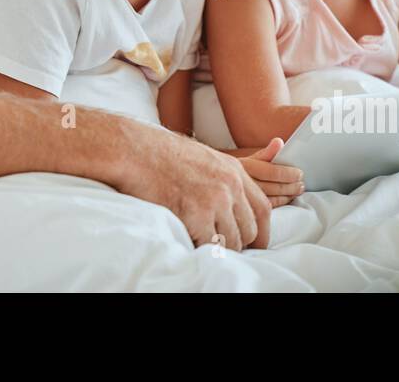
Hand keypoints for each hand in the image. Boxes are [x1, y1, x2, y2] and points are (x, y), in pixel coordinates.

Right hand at [123, 133, 272, 251]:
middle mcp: (229, 185)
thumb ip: (221, 179)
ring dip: (219, 247)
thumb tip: (229, 206)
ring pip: (231, 241)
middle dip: (239, 242)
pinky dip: (201, 248)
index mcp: (234, 170)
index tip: (256, 243)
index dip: (261, 231)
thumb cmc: (160, 153)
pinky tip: (189, 239)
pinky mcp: (196, 214)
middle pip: (249, 228)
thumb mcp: (203, 158)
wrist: (136, 150)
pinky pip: (209, 245)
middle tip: (223, 247)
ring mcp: (214, 200)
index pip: (262, 208)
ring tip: (202, 242)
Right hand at [238, 138, 304, 207]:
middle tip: (301, 184)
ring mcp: (244, 198)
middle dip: (291, 186)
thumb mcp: (248, 160)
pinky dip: (280, 203)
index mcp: (245, 166)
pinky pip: (266, 208)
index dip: (288, 174)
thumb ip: (265, 153)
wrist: (216, 186)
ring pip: (271, 199)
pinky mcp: (246, 210)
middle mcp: (243, 183)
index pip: (271, 171)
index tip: (299, 173)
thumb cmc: (236, 172)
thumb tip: (279, 142)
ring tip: (297, 191)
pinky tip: (286, 199)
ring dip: (287, 196)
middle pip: (273, 187)